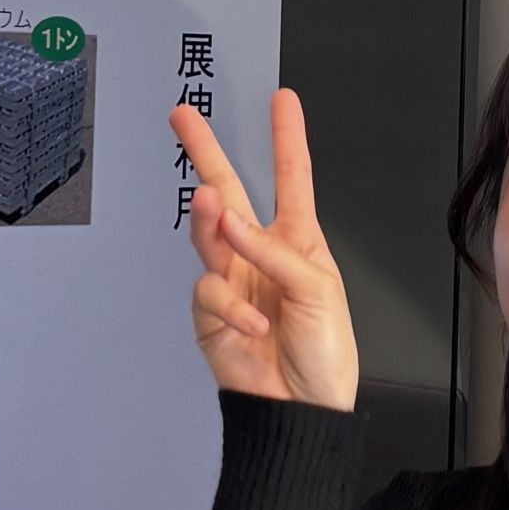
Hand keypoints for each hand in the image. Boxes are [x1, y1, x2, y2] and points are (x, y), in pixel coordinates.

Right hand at [170, 88, 358, 411]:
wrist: (301, 409)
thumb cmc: (324, 355)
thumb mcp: (318, 292)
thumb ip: (274, 253)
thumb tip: (231, 222)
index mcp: (298, 243)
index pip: (291, 180)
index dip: (286, 139)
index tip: (282, 101)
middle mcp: (260, 255)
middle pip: (228, 192)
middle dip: (205, 152)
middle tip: (184, 116)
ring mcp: (232, 282)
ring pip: (207, 233)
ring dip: (208, 216)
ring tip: (210, 202)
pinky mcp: (210, 314)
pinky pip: (210, 292)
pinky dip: (231, 307)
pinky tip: (252, 325)